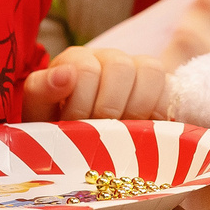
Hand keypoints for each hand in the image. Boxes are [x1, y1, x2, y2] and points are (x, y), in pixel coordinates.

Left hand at [23, 46, 169, 120]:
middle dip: (108, 107)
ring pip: (149, 70)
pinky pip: (168, 87)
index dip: (80, 103)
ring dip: (135, 108)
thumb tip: (65, 74)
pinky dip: (157, 111)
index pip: (86, 68)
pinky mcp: (162, 86)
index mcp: (77, 60)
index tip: (73, 126)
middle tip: (98, 133)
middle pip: (120, 66)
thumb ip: (42, 91)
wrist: (85, 151)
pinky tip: (141, 130)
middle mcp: (108, 58)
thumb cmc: (60, 132)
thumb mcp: (41, 115)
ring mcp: (138, 70)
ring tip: (121, 133)